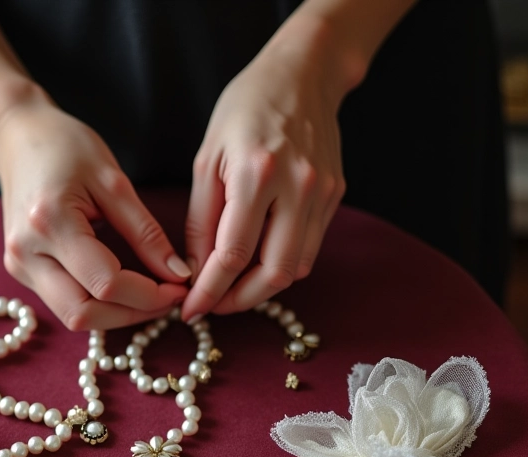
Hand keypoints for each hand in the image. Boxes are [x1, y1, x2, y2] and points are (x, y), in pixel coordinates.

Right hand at [0, 93, 190, 329]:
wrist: (16, 137)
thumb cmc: (66, 146)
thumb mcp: (114, 181)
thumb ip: (146, 232)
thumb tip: (178, 275)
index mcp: (49, 222)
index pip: (105, 283)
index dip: (148, 295)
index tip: (180, 287)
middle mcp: (26, 253)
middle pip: (84, 314)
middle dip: (132, 315)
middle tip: (168, 300)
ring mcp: (19, 266)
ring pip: (73, 317)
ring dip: (116, 316)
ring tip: (149, 298)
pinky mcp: (21, 271)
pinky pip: (65, 304)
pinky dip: (98, 306)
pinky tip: (123, 291)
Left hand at [182, 15, 348, 319]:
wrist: (303, 75)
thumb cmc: (245, 110)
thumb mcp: (207, 160)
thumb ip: (201, 221)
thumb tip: (197, 272)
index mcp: (257, 173)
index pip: (233, 254)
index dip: (210, 291)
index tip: (191, 311)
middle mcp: (298, 187)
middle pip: (274, 274)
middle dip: (240, 301)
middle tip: (215, 306)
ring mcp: (323, 194)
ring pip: (297, 268)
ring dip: (262, 289)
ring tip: (232, 287)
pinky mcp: (336, 197)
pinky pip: (309, 248)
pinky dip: (281, 265)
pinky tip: (257, 262)